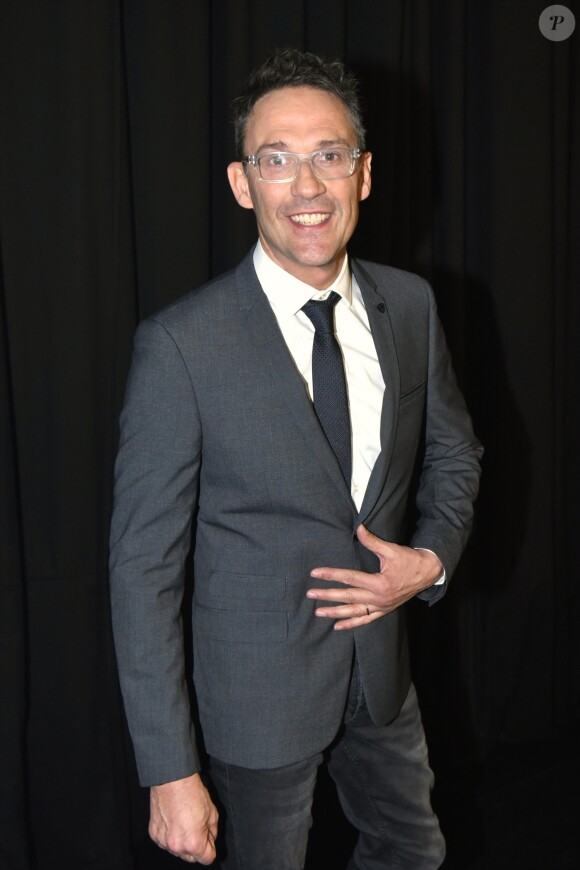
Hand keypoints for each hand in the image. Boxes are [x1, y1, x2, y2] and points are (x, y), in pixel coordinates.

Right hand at [149, 772, 218, 863]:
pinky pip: (165, 842)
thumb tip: (210, 840)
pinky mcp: (154, 834)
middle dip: (196, 847)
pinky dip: (170, 835)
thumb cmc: (191, 793)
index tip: (209, 840)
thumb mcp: (212, 813)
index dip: (210, 848)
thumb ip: (212, 832)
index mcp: (194, 843)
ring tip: (184, 822)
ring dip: (182, 842)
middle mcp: (177, 846)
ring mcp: (163, 841)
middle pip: (191, 858)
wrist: (172, 780)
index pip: (207, 859)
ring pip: (177, 850)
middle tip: (197, 828)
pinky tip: (174, 821)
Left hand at [306, 524, 442, 629]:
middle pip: (348, 597)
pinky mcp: (384, 610)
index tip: (315, 573)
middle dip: (327, 596)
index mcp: (379, 583)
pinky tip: (337, 626)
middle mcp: (379, 598)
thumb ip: (372, 541)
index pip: (350, 578)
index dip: (331, 575)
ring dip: (335, 613)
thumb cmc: (409, 560)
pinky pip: (365, 620)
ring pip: (354, 612)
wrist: (428, 573)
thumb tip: (358, 527)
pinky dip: (351, 624)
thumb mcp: (391, 550)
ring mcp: (381, 607)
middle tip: (310, 594)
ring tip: (318, 612)